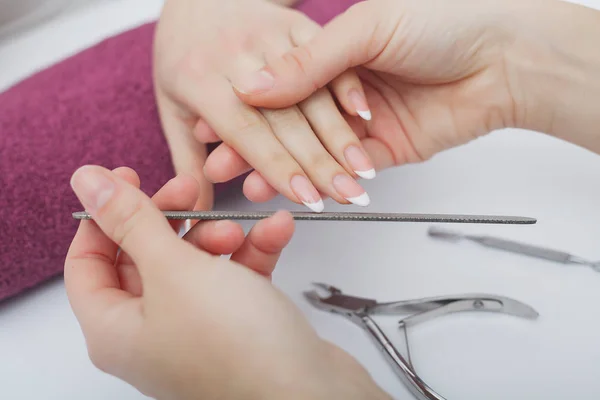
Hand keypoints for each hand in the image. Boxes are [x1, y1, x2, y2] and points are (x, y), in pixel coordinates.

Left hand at [65, 165, 389, 399]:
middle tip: (191, 191)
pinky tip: (275, 231)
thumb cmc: (239, 348)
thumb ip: (131, 222)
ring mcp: (196, 330)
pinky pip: (235, 277)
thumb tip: (87, 182)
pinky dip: (252, 252)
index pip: (86, 261)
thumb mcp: (175, 270)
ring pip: (194, 264)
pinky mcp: (238, 326)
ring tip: (238, 229)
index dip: (104, 215)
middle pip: (144, 257)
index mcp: (115, 329)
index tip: (130, 178)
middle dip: (171, 220)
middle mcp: (151, 332)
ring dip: (217, 235)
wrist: (312, 394)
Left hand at [153, 0, 374, 211]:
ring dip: (342, 134)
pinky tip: (365, 118)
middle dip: (321, 163)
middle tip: (346, 195)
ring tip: (362, 172)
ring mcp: (267, 33)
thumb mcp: (171, 108)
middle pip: (287, 118)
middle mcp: (235, 55)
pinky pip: (326, 57)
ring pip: (312, 91)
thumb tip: (193, 214)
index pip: (248, 133)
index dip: (279, 169)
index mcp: (200, 80)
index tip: (307, 199)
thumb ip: (187, 161)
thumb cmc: (182, 57)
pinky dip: (347, 86)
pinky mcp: (292, 21)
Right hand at [229, 0, 562, 170]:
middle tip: (220, 162)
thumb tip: (255, 85)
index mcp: (334, 52)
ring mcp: (362, 123)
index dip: (247, 107)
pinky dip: (318, 179)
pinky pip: (345, 169)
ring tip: (246, 183)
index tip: (212, 124)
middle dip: (252, 144)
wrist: (503, 57)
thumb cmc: (444, 24)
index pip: (279, 86)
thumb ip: (309, 62)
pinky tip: (290, 187)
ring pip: (313, 151)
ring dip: (279, 168)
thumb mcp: (367, 30)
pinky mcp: (383, 151)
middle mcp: (344, 89)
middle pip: (290, 123)